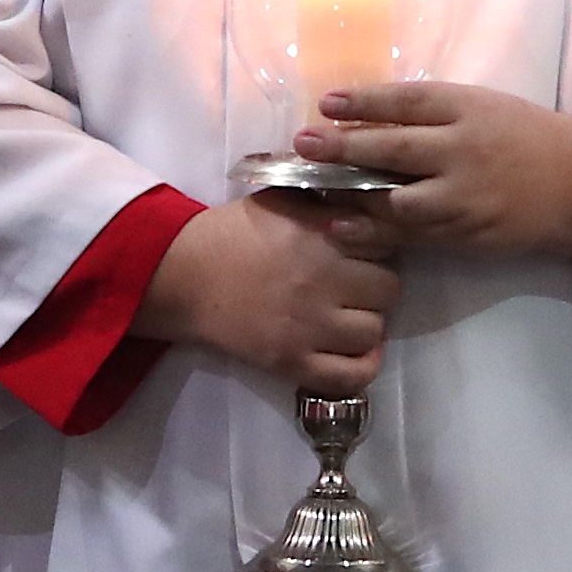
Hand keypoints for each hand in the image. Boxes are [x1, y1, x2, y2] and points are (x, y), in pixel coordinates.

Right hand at [146, 192, 399, 397]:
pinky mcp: (291, 361)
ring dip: (365, 324)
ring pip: (374, 330)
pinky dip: (362, 366)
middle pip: (389, 289)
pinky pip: (351, 376)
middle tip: (354, 286)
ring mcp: (308, 325)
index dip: (378, 248)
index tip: (362, 253)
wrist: (183, 274)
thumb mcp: (283, 197)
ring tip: (345, 315)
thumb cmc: (233, 231)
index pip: (386, 244)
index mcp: (322, 235)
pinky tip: (352, 350)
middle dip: (374, 286)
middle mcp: (322, 279)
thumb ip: (328, 197)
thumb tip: (370, 195)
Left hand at [305, 81, 571, 266]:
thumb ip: (435, 111)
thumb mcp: (485, 107)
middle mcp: (465, 150)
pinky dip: (372, 231)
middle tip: (302, 144)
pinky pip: (410, 234)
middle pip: (392, 149)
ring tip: (314, 192)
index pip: (407, 101)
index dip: (363, 101)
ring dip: (349, 197)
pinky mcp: (464, 233)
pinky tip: (342, 227)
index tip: (325, 102)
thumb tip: (368, 115)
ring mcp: (464, 196)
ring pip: (394, 199)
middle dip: (341, 148)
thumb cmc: (526, 137)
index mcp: (470, 108)